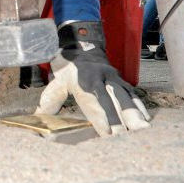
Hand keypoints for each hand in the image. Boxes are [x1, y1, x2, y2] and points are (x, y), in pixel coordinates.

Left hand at [36, 21, 150, 136]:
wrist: (82, 47)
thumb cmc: (67, 70)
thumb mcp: (55, 83)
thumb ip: (49, 101)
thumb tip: (37, 120)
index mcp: (83, 80)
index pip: (93, 99)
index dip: (101, 115)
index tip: (107, 131)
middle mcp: (101, 78)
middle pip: (112, 98)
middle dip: (121, 117)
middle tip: (128, 135)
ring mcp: (113, 78)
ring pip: (125, 95)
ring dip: (134, 113)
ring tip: (143, 129)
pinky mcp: (121, 80)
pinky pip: (132, 93)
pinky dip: (139, 106)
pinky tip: (146, 120)